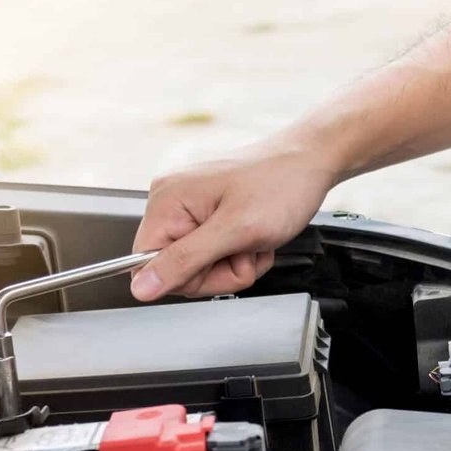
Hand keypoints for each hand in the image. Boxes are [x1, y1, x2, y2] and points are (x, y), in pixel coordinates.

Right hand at [130, 141, 338, 300]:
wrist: (309, 163)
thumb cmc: (281, 185)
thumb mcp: (234, 231)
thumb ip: (184, 261)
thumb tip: (141, 287)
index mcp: (166, 201)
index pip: (146, 265)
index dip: (186, 277)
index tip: (218, 264)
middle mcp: (171, 201)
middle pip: (177, 269)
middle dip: (218, 271)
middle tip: (244, 249)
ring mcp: (191, 207)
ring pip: (200, 266)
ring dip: (234, 263)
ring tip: (253, 240)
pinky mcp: (209, 213)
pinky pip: (214, 253)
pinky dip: (240, 252)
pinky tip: (255, 237)